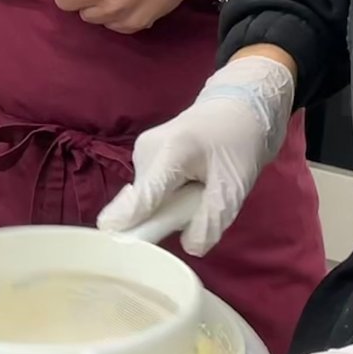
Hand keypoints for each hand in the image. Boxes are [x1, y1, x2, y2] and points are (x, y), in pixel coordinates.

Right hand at [97, 54, 293, 254]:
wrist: (238, 106)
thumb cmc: (240, 141)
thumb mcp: (235, 186)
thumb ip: (212, 219)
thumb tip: (189, 248)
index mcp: (171, 152)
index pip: (142, 197)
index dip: (127, 223)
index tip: (112, 244)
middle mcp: (146, 150)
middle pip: (142, 203)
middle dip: (166, 216)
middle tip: (198, 204)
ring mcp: (141, 151)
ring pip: (146, 200)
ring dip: (169, 206)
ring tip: (199, 188)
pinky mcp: (143, 156)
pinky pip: (150, 191)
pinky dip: (168, 196)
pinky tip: (189, 181)